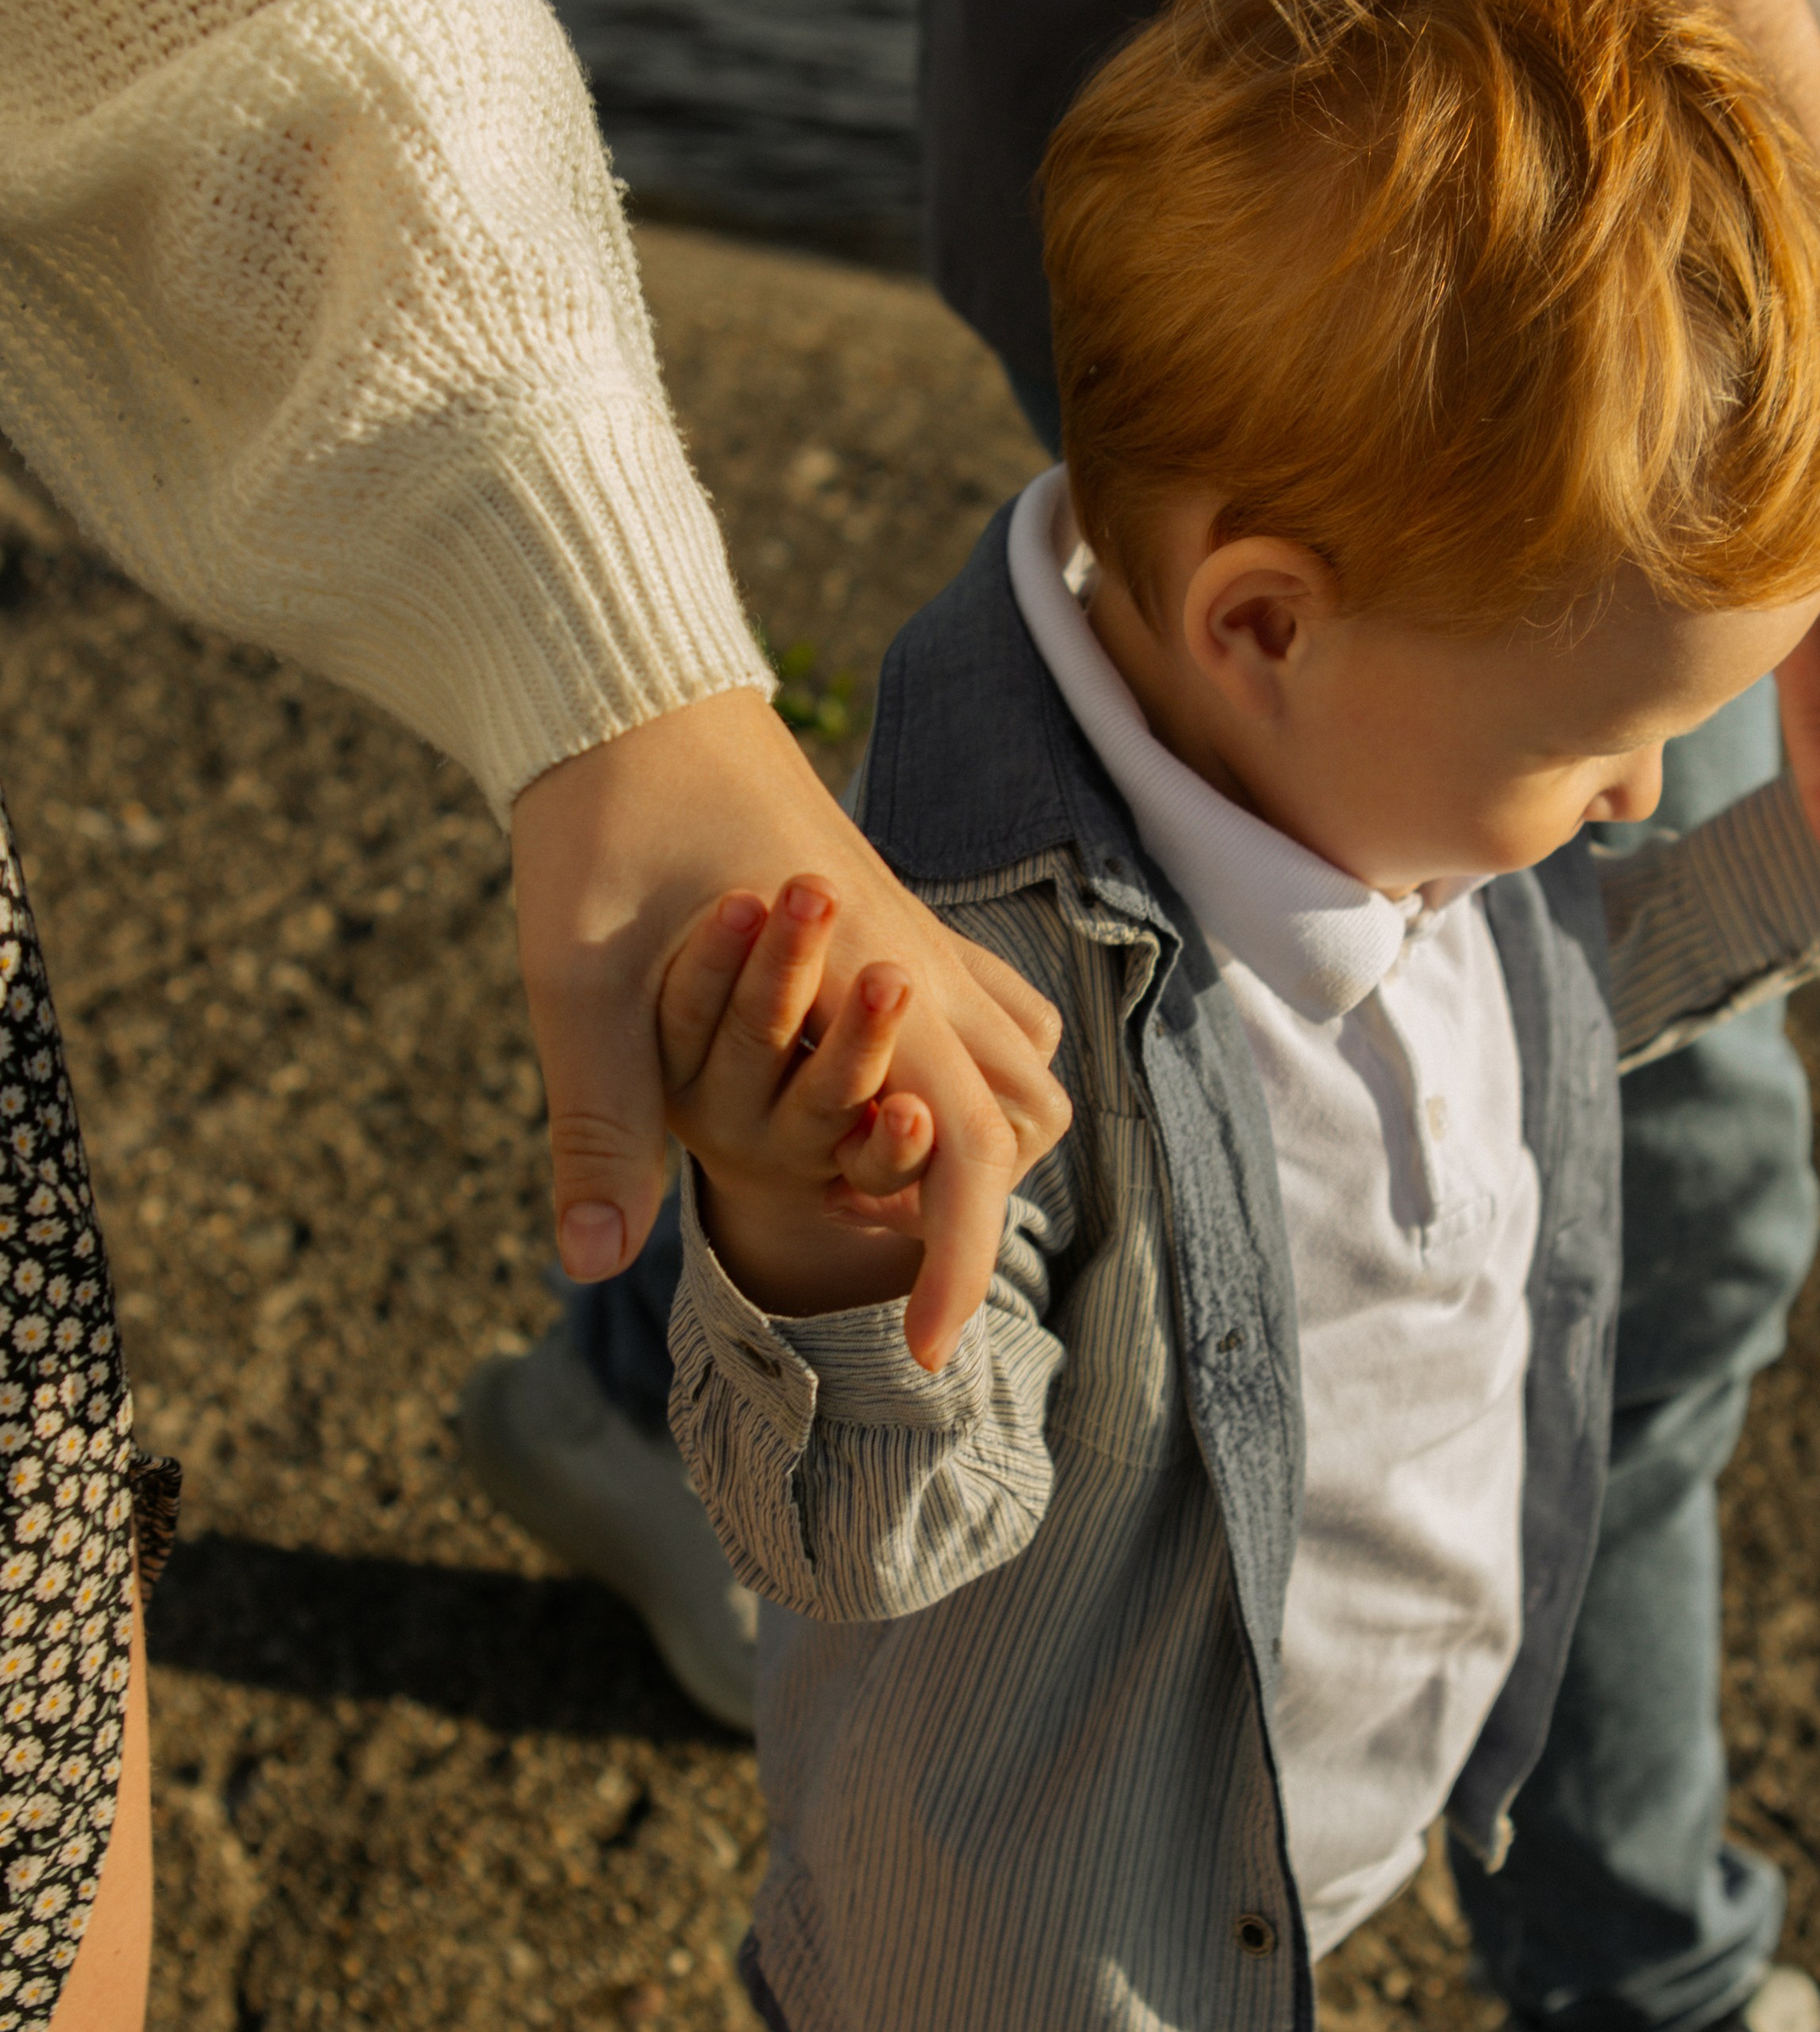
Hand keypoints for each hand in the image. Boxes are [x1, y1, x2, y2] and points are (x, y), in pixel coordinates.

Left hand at [510, 685, 1067, 1366]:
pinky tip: (881, 1090)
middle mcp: (925, 959)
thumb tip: (589, 1265)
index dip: (961, 1264)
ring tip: (883, 1177)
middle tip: (883, 1247)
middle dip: (979, 1201)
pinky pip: (986, 1003)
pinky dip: (965, 1067)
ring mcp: (921, 925)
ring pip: (1024, 1057)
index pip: (969, 1155)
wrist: (624, 682)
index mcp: (877, 986)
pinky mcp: (901, 904)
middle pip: (1031, 1117)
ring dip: (982, 1134)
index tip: (927, 1349)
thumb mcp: (577, 988)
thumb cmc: (598, 827)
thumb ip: (598, 1126)